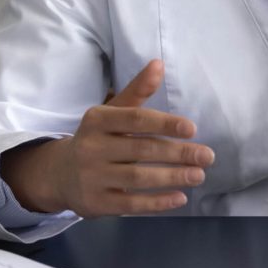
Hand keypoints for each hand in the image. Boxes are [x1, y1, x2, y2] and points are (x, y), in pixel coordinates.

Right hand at [1, 59, 214, 217]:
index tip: (193, 129)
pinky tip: (180, 198)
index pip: (136, 120)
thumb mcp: (113, 111)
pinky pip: (131, 204)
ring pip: (138, 178)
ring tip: (199, 175)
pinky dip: (157, 203)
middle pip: (142, 151)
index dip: (165, 124)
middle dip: (178, 154)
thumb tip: (159, 63)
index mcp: (97, 120)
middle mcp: (92, 148)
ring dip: (172, 177)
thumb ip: (137, 91)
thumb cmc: (98, 137)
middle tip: (207, 156)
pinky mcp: (96, 204)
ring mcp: (92, 178)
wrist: (60, 174)